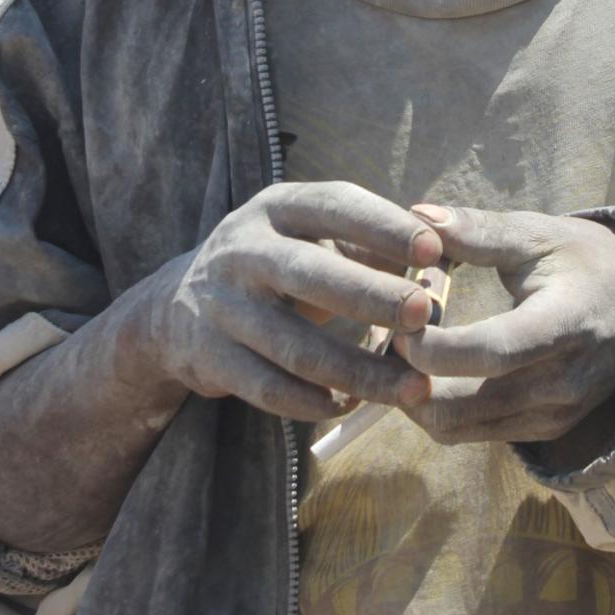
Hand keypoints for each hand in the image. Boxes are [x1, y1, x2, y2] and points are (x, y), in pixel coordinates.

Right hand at [146, 182, 442, 421]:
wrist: (175, 306)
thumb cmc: (274, 263)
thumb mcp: (308, 236)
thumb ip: (365, 244)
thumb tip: (438, 259)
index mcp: (277, 208)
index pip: (333, 206)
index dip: (382, 226)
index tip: (432, 249)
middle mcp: (243, 250)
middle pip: (309, 274)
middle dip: (370, 296)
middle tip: (423, 316)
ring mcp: (221, 305)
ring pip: (294, 346)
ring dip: (358, 371)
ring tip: (412, 388)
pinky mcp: (209, 357)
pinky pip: (267, 388)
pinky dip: (312, 403)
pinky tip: (351, 408)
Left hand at [393, 205, 614, 447]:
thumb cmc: (582, 261)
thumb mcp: (538, 234)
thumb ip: (479, 230)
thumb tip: (419, 214)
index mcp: (566, 323)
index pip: (492, 351)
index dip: (434, 344)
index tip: (398, 318)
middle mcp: (564, 382)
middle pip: (462, 402)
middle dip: (408, 372)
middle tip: (385, 329)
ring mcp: (553, 414)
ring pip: (454, 427)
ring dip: (413, 392)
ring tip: (400, 347)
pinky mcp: (541, 430)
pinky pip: (468, 433)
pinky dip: (433, 405)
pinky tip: (424, 368)